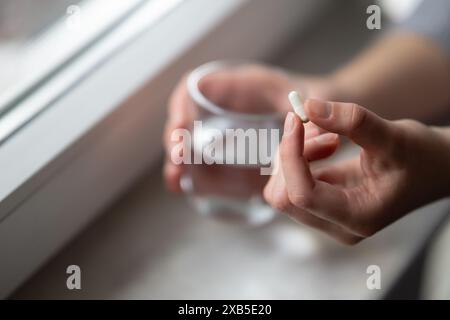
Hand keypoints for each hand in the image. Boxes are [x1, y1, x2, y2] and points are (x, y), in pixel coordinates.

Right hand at [163, 64, 338, 191]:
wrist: (318, 112)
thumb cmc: (311, 97)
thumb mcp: (310, 96)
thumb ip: (307, 109)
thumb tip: (314, 131)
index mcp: (237, 86)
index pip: (195, 87)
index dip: (182, 105)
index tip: (182, 127)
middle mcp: (222, 107)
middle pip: (185, 117)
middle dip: (175, 138)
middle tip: (178, 160)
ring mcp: (222, 129)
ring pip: (189, 142)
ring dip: (178, 160)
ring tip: (176, 181)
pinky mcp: (226, 151)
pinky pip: (202, 160)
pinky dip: (191, 173)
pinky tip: (184, 186)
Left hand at [264, 99, 449, 243]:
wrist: (435, 168)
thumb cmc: (422, 156)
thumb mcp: (393, 135)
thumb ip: (352, 120)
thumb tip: (308, 105)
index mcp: (356, 217)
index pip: (301, 194)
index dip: (290, 155)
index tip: (295, 119)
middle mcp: (337, 225)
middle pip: (283, 196)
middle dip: (291, 156)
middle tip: (315, 127)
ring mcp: (328, 216)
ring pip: (284, 188)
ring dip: (296, 154)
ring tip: (331, 136)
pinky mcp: (323, 203)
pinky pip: (294, 181)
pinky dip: (301, 156)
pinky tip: (328, 142)